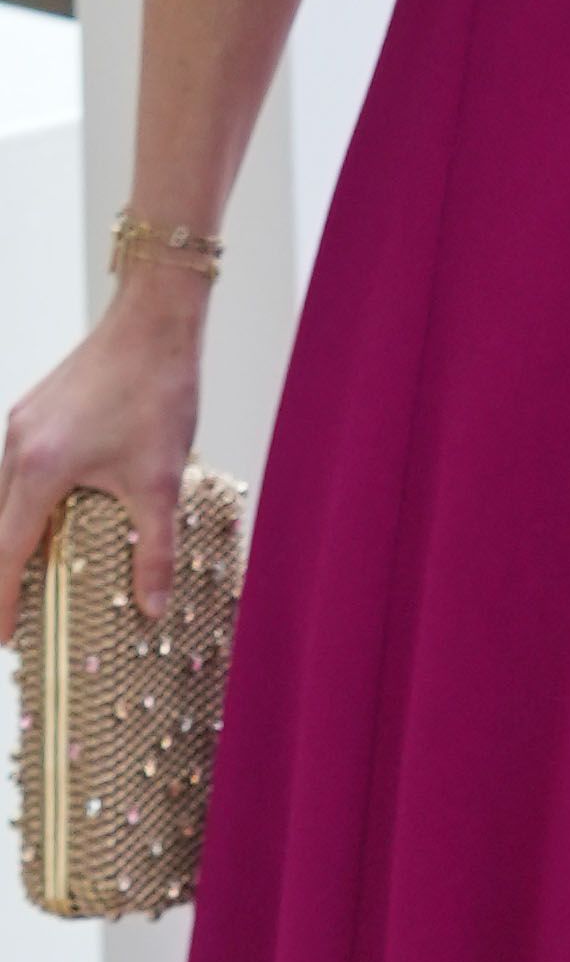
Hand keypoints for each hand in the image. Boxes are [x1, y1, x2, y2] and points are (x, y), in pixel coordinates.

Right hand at [0, 287, 207, 626]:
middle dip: (3, 576)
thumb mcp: (161, 482)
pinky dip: (25, 503)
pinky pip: (16, 470)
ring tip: (33, 576)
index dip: (2, 599)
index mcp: (40, 470)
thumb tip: (153, 608)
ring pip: (4, 496)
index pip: (7, 551)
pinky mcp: (32, 413)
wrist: (153, 324)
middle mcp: (17, 448)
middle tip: (16, 621)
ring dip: (14, 537)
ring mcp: (20, 426)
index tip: (4, 637)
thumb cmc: (157, 395)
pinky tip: (51, 519)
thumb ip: (155, 550)